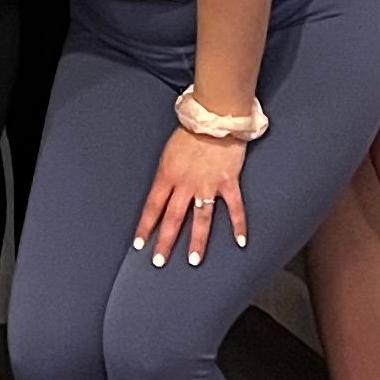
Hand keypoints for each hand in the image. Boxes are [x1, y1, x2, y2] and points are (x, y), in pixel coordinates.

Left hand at [134, 128, 250, 268]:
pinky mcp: (228, 183)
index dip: (145, 227)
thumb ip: (167, 175)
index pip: (152, 207)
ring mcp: (207, 185)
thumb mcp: (169, 153)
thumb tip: (163, 194)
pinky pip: (234, 208)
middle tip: (160, 262)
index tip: (139, 244)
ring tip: (194, 260)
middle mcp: (185, 184)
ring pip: (201, 219)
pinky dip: (238, 226)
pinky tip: (240, 242)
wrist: (214, 117)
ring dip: (197, 241)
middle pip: (173, 218)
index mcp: (167, 175)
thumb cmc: (191, 132)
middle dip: (165, 242)